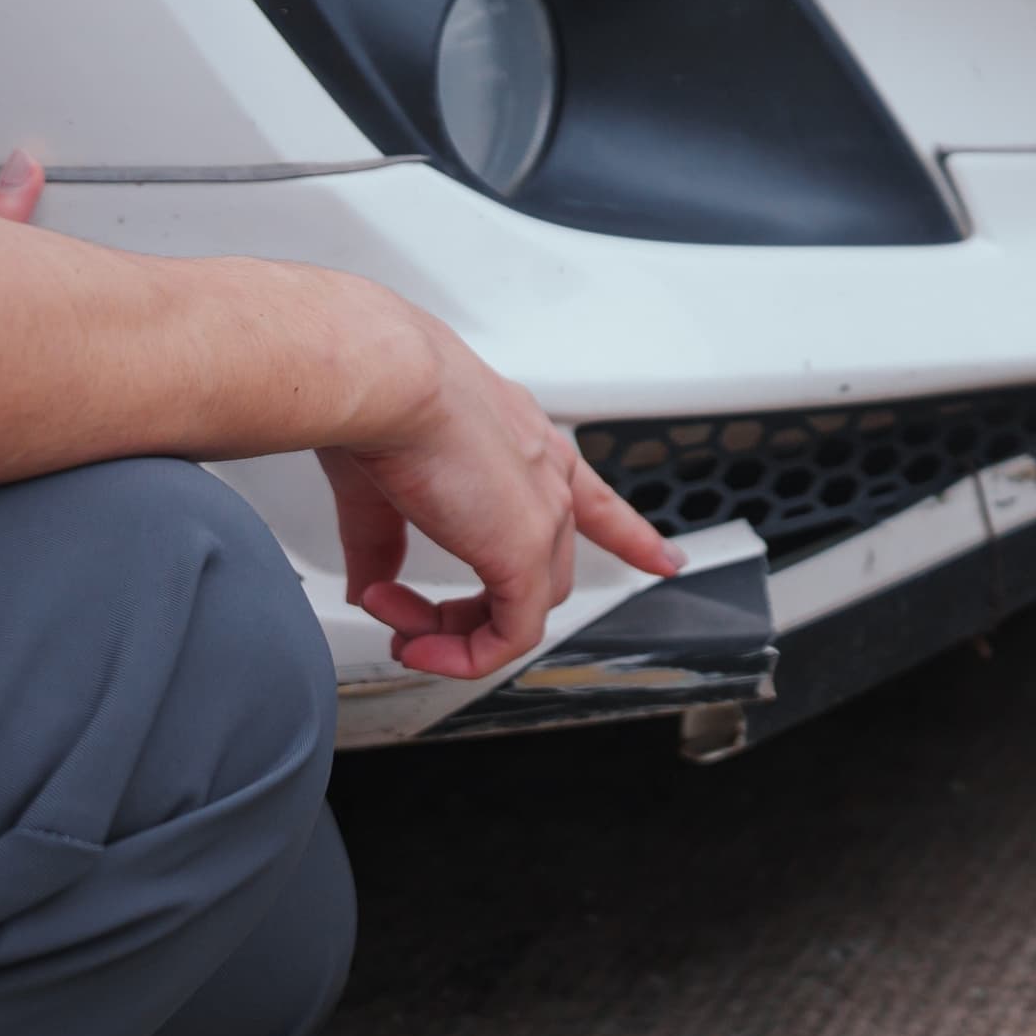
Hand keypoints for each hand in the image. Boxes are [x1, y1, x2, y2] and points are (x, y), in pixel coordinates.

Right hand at [322, 311, 682, 680]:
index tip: (665, 559)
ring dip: (456, 634)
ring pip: (526, 606)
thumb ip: (380, 542)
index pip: (595, 500)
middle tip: (412, 623)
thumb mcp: (384, 478)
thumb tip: (370, 585)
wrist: (390, 382)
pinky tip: (420, 646)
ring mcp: (544, 513)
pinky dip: (465, 654)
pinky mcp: (525, 551)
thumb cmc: (383, 400)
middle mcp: (547, 474)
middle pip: (542, 571)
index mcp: (525, 444)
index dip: (629, 535)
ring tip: (402, 631)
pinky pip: (512, 633)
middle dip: (473, 612)